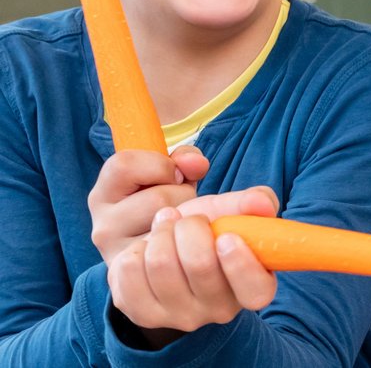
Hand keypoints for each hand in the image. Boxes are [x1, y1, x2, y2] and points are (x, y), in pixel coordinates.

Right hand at [88, 145, 210, 263]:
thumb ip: (185, 159)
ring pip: (169, 227)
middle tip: (180, 207)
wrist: (163, 256)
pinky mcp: (138, 281)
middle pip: (158, 198)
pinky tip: (185, 246)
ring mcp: (117, 257)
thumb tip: (197, 164)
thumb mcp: (172, 176)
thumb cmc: (168, 205)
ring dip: (188, 222)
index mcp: (102, 195)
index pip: (124, 165)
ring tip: (181, 226)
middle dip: (183, 196)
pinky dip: (190, 246)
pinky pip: (176, 256)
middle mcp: (102, 228)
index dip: (159, 165)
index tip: (173, 175)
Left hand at [107, 187, 279, 342]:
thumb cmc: (208, 232)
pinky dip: (136, 249)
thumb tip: (263, 204)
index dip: (240, 264)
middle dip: (189, 226)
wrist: (170, 251)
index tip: (226, 236)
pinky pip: (129, 270)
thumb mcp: (232, 215)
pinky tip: (146, 250)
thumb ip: (252, 204)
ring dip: (161, 232)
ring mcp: (179, 317)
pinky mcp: (142, 313)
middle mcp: (219, 310)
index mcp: (253, 288)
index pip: (255, 290)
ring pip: (161, 263)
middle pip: (199, 263)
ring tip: (166, 228)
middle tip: (188, 220)